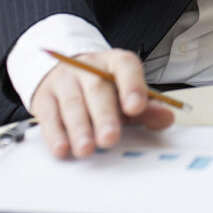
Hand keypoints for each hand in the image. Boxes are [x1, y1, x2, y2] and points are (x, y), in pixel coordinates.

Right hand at [29, 48, 174, 158]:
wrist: (66, 74)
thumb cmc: (104, 89)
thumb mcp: (128, 94)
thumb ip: (148, 108)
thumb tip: (168, 118)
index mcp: (116, 63)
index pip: (126, 67)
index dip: (132, 86)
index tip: (136, 108)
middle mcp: (89, 67)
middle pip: (97, 89)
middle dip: (104, 116)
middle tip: (110, 138)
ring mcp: (64, 80)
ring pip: (72, 103)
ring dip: (79, 128)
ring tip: (87, 149)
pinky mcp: (44, 98)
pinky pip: (49, 116)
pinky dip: (55, 134)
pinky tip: (62, 148)